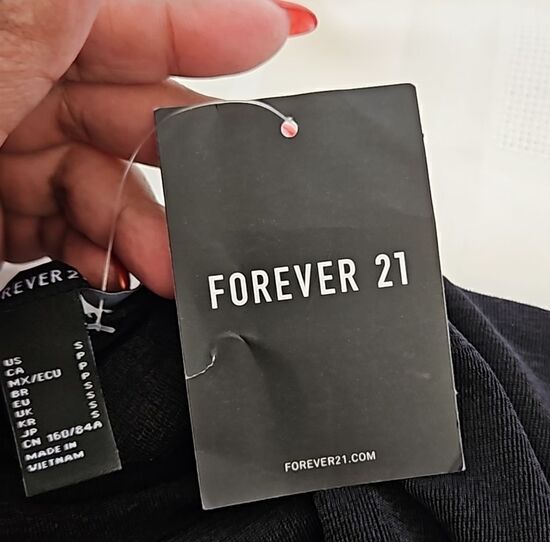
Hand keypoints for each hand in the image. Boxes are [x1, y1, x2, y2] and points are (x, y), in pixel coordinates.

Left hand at [0, 0, 316, 296]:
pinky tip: (116, 274)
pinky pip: (73, 236)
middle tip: (234, 205)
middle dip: (194, 171)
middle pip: (141, 123)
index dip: (218, 31)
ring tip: (173, 270)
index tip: (288, 32)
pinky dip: (103, 260)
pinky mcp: (7, 213)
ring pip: (112, 192)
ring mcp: (16, 153)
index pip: (144, 24)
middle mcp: (25, 87)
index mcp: (27, 29)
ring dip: (152, 236)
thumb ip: (83, 11)